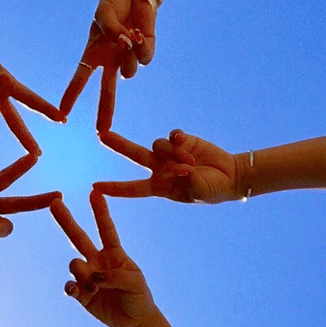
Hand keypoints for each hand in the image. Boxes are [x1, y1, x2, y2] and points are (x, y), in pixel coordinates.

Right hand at [50, 191, 155, 326]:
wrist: (134, 320)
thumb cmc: (139, 296)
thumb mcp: (134, 282)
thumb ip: (116, 276)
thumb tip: (94, 277)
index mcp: (114, 253)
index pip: (106, 229)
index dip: (100, 211)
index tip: (94, 192)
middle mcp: (98, 260)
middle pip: (78, 236)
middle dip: (66, 219)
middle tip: (55, 202)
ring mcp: (87, 276)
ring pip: (74, 263)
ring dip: (81, 273)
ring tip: (94, 289)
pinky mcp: (81, 293)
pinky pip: (70, 285)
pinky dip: (71, 287)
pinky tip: (75, 291)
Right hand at [60, 0, 156, 129]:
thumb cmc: (113, 4)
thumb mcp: (104, 13)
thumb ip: (111, 29)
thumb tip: (124, 43)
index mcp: (94, 54)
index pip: (81, 77)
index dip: (71, 95)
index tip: (62, 113)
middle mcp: (110, 61)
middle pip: (107, 92)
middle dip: (105, 112)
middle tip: (102, 133)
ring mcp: (128, 58)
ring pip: (129, 71)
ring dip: (128, 57)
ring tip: (128, 35)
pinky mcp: (146, 51)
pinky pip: (145, 58)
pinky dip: (142, 47)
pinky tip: (138, 33)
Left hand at [95, 129, 239, 203]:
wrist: (230, 176)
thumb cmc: (212, 190)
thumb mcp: (200, 191)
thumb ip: (189, 182)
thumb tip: (179, 170)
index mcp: (159, 186)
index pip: (132, 188)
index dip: (114, 188)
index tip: (95, 187)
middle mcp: (160, 168)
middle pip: (133, 154)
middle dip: (118, 144)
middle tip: (102, 134)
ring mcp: (169, 153)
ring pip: (158, 144)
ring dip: (172, 152)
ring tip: (191, 161)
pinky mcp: (181, 140)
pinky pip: (171, 135)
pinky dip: (177, 138)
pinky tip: (183, 141)